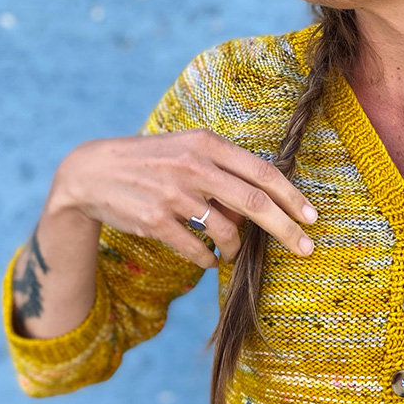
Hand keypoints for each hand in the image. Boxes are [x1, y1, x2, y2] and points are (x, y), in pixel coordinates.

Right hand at [54, 130, 317, 268]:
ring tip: (233, 252)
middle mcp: (193, 166)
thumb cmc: (152, 161)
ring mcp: (173, 195)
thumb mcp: (187, 151)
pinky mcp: (155, 221)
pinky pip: (197, 250)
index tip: (312, 217)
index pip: (262, 171)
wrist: (92, 172)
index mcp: (206, 143)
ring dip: (237, 249)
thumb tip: (259, 207)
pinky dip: (208, 259)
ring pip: (227, 231)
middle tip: (306, 248)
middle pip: (254, 202)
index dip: (291, 196)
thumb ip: (224, 172)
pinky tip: (207, 259)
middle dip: (286, 229)